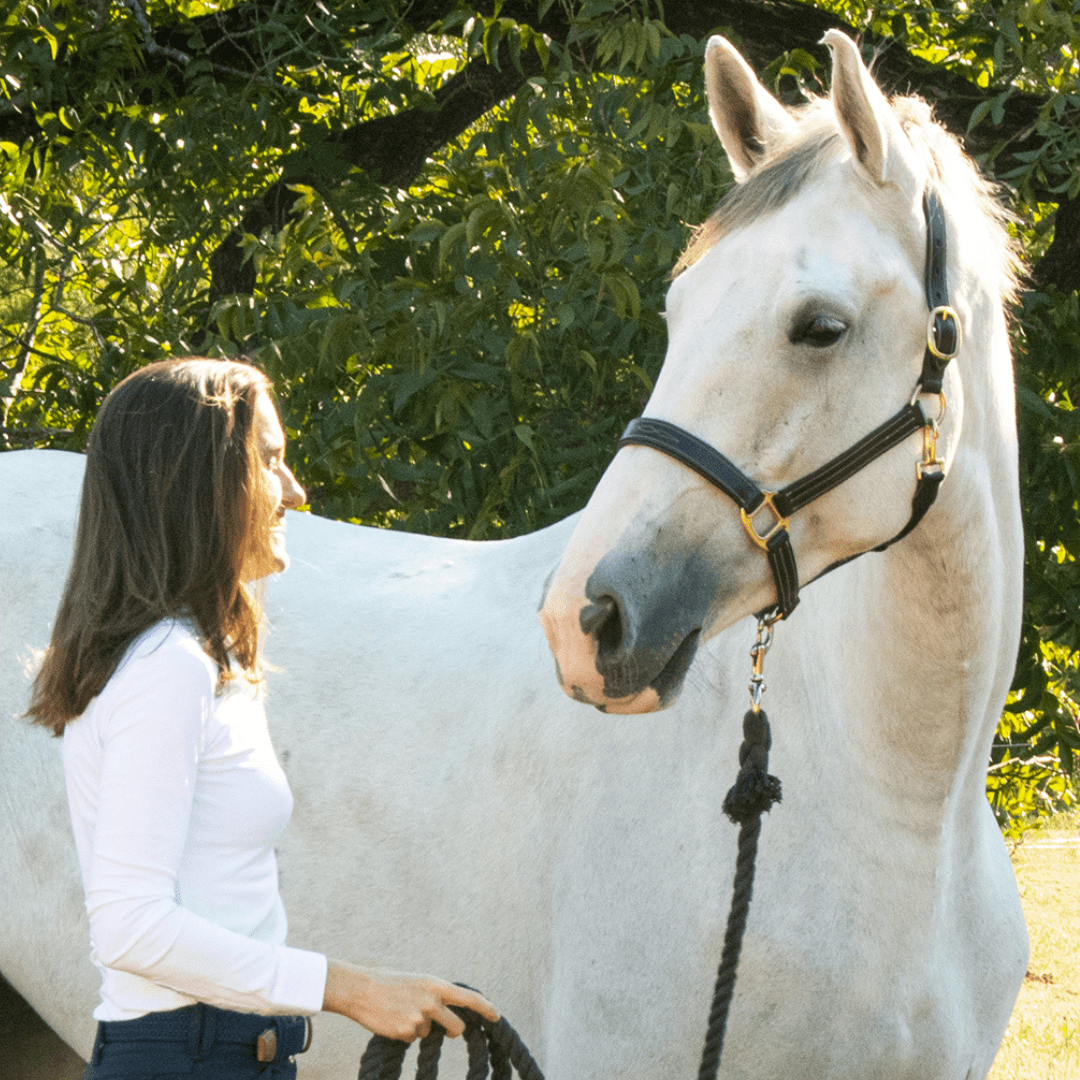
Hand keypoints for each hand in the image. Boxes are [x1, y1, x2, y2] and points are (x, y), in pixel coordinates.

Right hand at [322, 960, 499, 1041]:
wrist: (360, 989)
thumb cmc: (390, 982)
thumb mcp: (418, 981)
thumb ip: (436, 995)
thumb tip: (450, 1015)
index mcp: (437, 984)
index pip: (470, 998)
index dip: (486, 1008)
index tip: (497, 1017)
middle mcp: (432, 1001)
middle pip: (457, 1027)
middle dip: (453, 1031)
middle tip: (446, 1029)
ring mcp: (420, 1018)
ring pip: (429, 1033)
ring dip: (419, 1027)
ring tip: (401, 1011)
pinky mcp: (406, 1033)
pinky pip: (413, 1038)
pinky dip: (405, 1033)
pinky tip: (392, 1019)